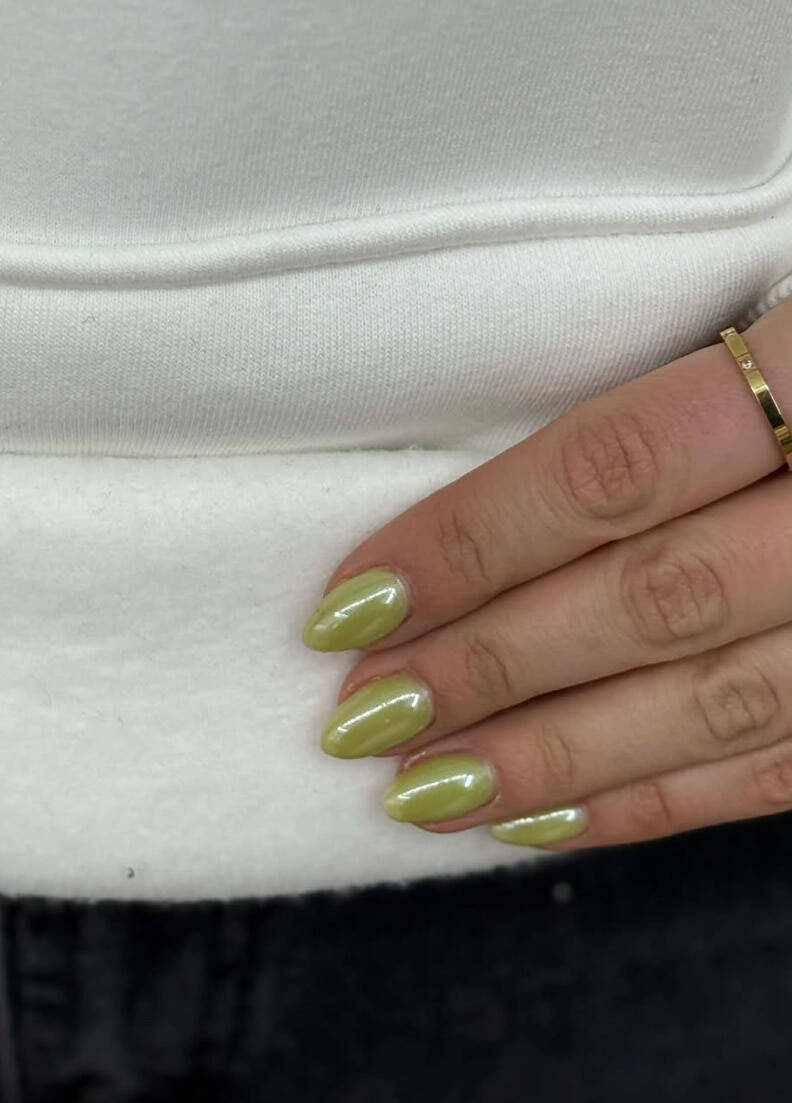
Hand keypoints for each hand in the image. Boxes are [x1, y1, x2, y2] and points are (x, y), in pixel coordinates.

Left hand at [301, 295, 791, 849]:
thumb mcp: (788, 280)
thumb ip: (685, 364)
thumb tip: (494, 487)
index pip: (617, 467)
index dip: (475, 539)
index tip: (355, 594)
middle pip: (654, 601)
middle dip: (491, 668)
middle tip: (361, 711)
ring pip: (718, 704)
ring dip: (554, 759)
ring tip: (420, 789)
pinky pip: (788, 768)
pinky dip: (662, 802)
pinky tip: (551, 822)